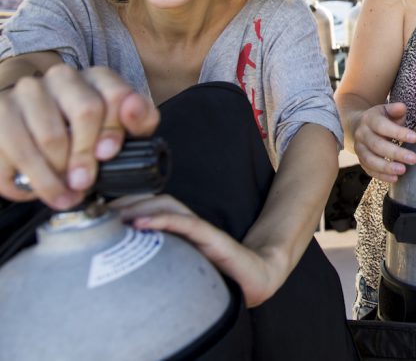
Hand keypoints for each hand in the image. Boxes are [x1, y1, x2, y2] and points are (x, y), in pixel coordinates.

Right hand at [0, 65, 159, 208]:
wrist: (28, 135)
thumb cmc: (82, 135)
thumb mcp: (117, 129)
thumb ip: (139, 120)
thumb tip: (134, 110)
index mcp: (97, 78)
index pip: (116, 95)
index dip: (115, 128)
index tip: (107, 154)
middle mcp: (62, 77)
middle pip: (86, 111)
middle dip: (86, 155)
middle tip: (82, 183)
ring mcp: (28, 91)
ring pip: (50, 136)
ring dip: (57, 175)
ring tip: (62, 195)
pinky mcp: (0, 110)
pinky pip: (14, 150)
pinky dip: (26, 178)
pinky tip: (33, 190)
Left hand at [114, 194, 280, 307]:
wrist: (254, 278)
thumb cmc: (217, 273)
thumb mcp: (180, 264)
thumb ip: (158, 256)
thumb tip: (121, 259)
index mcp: (181, 228)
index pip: (151, 204)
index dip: (125, 203)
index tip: (98, 212)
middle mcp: (190, 223)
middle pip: (156, 199)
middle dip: (127, 202)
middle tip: (100, 212)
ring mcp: (201, 229)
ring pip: (169, 205)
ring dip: (140, 206)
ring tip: (117, 216)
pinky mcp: (213, 238)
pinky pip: (187, 224)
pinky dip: (163, 221)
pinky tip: (142, 224)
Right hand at [352, 102, 415, 182]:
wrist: (357, 125)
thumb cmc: (379, 118)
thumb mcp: (386, 110)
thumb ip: (395, 109)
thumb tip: (402, 108)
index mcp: (369, 119)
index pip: (383, 126)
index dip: (398, 132)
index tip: (415, 138)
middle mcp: (362, 134)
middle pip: (377, 145)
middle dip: (396, 153)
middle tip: (413, 159)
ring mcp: (359, 149)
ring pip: (370, 160)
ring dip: (387, 167)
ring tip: (403, 170)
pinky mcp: (360, 160)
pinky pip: (369, 170)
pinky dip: (381, 175)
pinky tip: (394, 178)